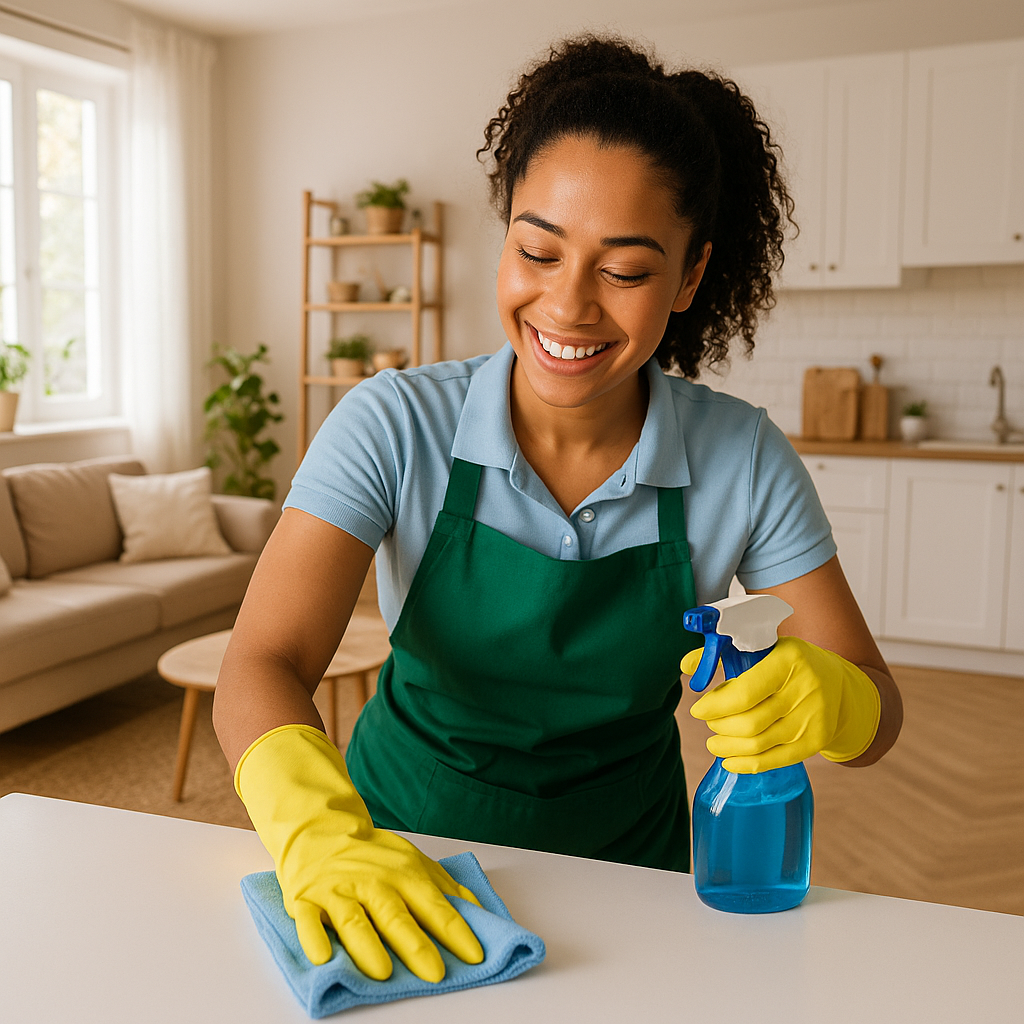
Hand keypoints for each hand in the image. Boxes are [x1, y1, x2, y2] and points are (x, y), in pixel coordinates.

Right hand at [235, 724, 482, 981]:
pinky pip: (308, 922)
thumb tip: (479, 911)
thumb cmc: (371, 854)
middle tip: (435, 973)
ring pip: (354, 921)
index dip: (456, 931)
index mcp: (404, 874)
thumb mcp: (413, 861)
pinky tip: (322, 957)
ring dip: (368, 946)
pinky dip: (314, 939)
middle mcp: (372, 883)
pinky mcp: (305, 901)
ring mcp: (337, 892)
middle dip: (416, 945)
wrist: (319, 829)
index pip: (434, 906)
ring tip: (382, 971)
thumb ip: (444, 887)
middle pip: (396, 916)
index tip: (475, 956)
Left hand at [681, 636, 880, 772]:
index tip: (698, 709)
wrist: (840, 684)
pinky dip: (746, 764)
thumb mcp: (764, 649)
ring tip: (713, 741)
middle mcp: (806, 689)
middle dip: (719, 726)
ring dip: (728, 746)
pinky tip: (729, 760)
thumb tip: (686, 666)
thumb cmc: (790, 664)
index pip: (745, 692)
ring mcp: (814, 719)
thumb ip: (723, 655)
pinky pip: (774, 760)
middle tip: (708, 723)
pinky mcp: (817, 741)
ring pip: (759, 744)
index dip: (716, 706)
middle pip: (749, 722)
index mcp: (789, 659)